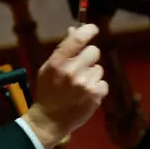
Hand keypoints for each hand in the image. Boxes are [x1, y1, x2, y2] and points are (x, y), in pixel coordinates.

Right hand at [22, 24, 108, 148]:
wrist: (49, 119)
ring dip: (91, 74)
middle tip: (80, 66)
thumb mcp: (47, 68)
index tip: (92, 28)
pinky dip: (96, 87)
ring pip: (99, 68)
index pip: (77, 39)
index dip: (88, 30)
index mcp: (56, 62)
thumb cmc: (46, 92)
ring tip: (79, 85)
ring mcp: (84, 84)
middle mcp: (71, 71)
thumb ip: (62, 50)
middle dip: (88, 56)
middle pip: (94, 51)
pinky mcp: (95, 95)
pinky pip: (103, 82)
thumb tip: (73, 29)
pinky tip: (85, 94)